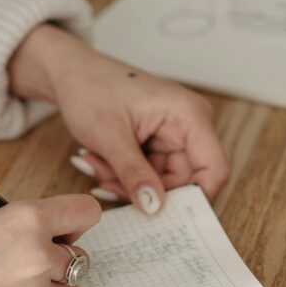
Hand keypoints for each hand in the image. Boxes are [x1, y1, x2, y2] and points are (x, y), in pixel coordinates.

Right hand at [0, 194, 100, 286]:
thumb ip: (22, 226)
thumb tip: (55, 232)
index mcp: (27, 220)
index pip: (87, 211)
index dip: (77, 221)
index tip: (67, 229)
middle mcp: (39, 257)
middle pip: (81, 256)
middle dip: (59, 258)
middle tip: (26, 261)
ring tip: (7, 286)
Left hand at [9, 24, 230, 212]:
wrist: (71, 72)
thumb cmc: (91, 87)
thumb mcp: (110, 136)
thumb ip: (134, 175)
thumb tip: (155, 209)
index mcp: (189, 116)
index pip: (214, 170)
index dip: (194, 198)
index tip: (161, 214)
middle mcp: (189, 125)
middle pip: (184, 181)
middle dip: (144, 189)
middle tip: (107, 183)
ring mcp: (173, 135)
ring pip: (161, 182)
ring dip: (127, 182)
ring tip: (97, 162)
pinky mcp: (158, 143)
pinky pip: (148, 174)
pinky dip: (123, 175)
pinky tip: (100, 160)